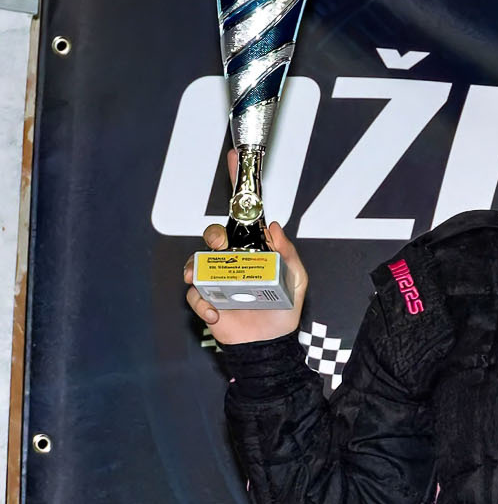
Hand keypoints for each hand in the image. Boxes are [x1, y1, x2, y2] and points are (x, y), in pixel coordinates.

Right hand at [184, 150, 307, 343]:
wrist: (270, 345)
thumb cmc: (283, 309)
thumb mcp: (297, 279)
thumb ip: (288, 254)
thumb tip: (273, 225)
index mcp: (254, 250)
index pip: (245, 215)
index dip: (239, 186)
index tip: (234, 157)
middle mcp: (232, 261)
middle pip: (213, 235)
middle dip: (213, 235)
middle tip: (220, 244)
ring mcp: (217, 280)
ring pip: (195, 262)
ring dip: (197, 267)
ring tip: (206, 279)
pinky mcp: (207, 301)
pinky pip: (195, 295)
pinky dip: (203, 303)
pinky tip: (219, 313)